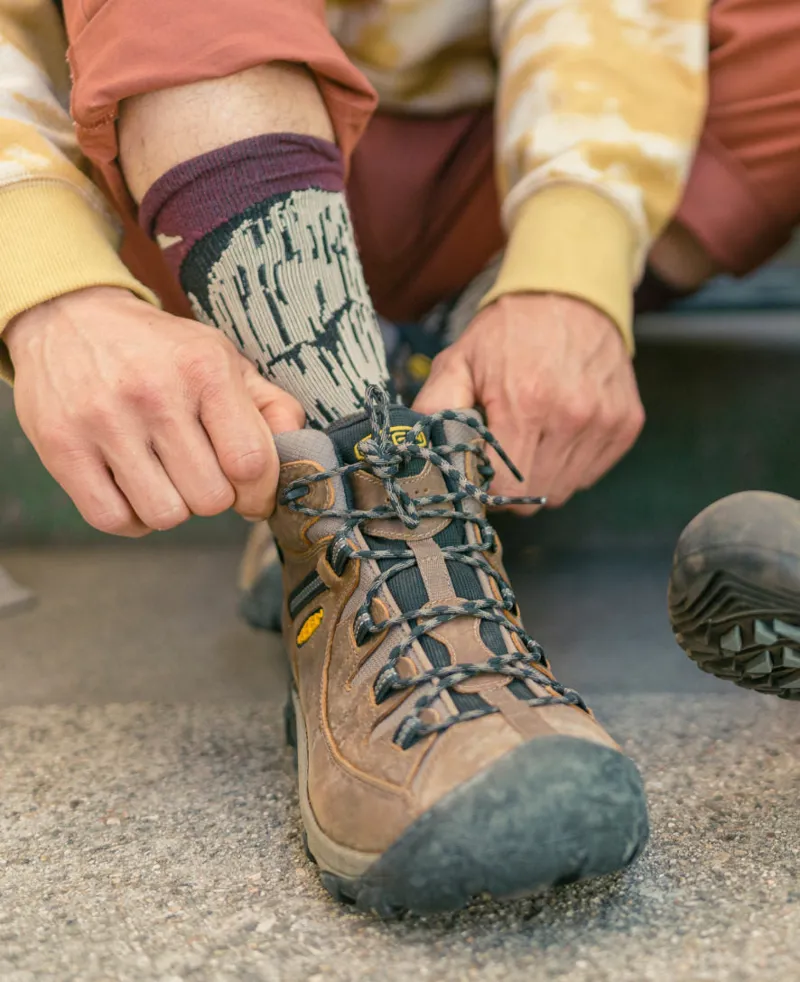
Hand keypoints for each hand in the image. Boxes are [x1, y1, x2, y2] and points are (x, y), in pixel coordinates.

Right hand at [5, 287, 303, 535]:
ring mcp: (104, 421)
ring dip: (172, 508)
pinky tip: (133, 490)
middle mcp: (155, 393)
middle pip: (210, 499)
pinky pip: (113, 520)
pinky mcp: (61, 447)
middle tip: (199, 474)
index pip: (251, 463)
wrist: (66, 319)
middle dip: (213, 497)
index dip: (259, 493)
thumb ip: (270, 405)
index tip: (251, 495)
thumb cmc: (159, 351)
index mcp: (205, 369)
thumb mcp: (222, 359)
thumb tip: (299, 453)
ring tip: (165, 478)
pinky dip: (130, 518)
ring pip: (164, 515)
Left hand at [413, 294, 643, 511]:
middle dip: (514, 484)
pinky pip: (590, 474)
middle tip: (505, 449)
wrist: (570, 293)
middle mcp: (573, 416)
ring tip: (532, 436)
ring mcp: (605, 421)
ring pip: (565, 490)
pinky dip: (571, 463)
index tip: (480, 468)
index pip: (508, 490)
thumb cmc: (508, 333)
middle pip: (537, 497)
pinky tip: (558, 431)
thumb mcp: (457, 360)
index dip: (488, 487)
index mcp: (527, 402)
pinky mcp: (626, 425)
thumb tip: (420, 452)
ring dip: (543, 474)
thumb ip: (434, 407)